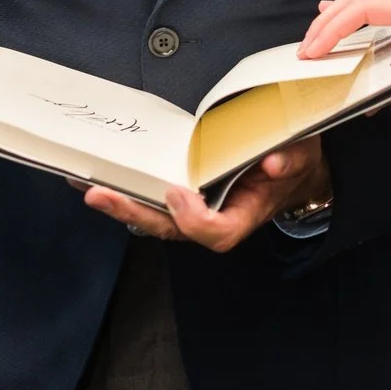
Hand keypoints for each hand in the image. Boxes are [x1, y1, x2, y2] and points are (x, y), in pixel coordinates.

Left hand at [78, 137, 330, 251]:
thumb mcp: (302, 157)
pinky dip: (128, 190)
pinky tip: (101, 177)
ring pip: (155, 216)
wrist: (291, 171)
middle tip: (100, 195)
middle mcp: (214, 218)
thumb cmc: (293, 165)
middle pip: (170, 228)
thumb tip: (273, 163)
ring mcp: (196, 210)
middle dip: (133, 212)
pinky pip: (153, 199)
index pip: (216, 232)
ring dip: (121, 203)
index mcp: (244, 215)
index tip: (180, 193)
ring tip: (88, 186)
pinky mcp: (184, 196)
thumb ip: (291, 161)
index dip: (194, 218)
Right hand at [301, 0, 390, 87]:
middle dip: (325, 24)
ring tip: (316, 44)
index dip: (331, 30)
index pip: (361, 10)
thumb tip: (368, 103)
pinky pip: (378, 4)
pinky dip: (353, 15)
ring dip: (337, 18)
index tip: (311, 54)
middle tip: (304, 53)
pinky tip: (338, 23)